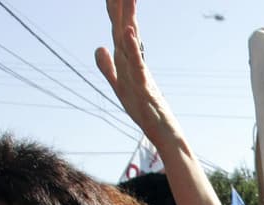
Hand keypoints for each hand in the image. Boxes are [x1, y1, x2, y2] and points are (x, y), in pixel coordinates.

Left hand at [96, 0, 180, 149]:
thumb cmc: (145, 111)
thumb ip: (108, 67)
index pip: (118, 29)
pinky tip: (127, 31)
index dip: (115, 9)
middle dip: (122, 6)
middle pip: (124, 28)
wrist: (164, 133)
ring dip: (127, 17)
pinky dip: (131, 47)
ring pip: (130, 41)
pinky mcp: (143, 86)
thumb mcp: (119, 87)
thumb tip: (99, 47)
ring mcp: (140, 72)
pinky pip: (135, 63)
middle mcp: (134, 62)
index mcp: (128, 61)